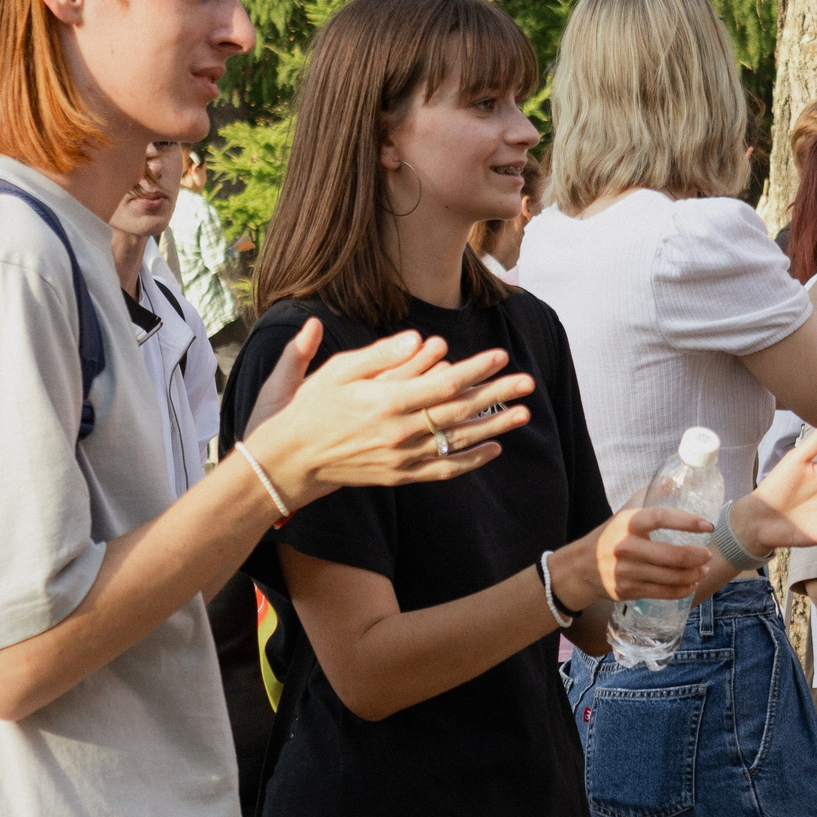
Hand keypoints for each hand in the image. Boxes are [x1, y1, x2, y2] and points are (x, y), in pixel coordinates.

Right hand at [245, 321, 535, 502]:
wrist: (289, 461)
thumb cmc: (312, 407)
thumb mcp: (338, 371)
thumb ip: (381, 355)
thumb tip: (421, 340)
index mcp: (385, 401)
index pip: (443, 384)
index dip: (475, 369)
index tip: (500, 356)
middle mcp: (398, 432)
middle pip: (459, 411)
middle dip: (496, 395)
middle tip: (527, 382)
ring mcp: (402, 458)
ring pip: (457, 441)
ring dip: (494, 427)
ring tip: (522, 413)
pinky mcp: (400, 476)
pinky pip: (444, 469)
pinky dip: (471, 460)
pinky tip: (494, 448)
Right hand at [554, 509, 711, 609]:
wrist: (580, 568)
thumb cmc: (609, 538)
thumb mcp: (623, 517)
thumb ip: (647, 505)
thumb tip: (674, 482)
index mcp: (628, 523)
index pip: (661, 518)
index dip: (688, 521)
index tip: (708, 525)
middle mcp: (628, 547)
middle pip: (674, 555)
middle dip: (699, 556)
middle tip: (707, 554)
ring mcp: (629, 571)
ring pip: (673, 576)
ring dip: (695, 574)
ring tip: (703, 569)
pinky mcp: (630, 590)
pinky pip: (665, 592)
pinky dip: (684, 589)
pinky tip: (691, 583)